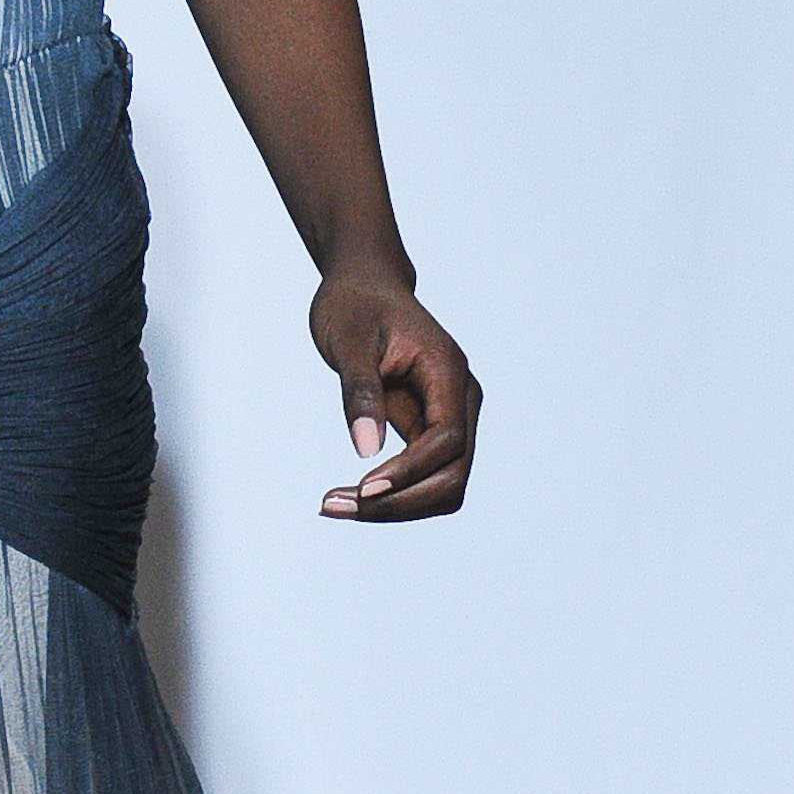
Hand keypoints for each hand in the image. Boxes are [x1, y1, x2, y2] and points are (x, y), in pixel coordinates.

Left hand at [309, 272, 479, 521]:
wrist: (364, 286)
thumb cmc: (354, 305)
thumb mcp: (348, 340)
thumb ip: (360, 392)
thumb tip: (366, 449)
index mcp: (448, 371)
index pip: (447, 439)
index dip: (410, 471)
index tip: (363, 489)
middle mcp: (460, 399)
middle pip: (453, 474)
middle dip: (400, 501)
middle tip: (333, 505)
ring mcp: (451, 417)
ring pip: (444, 485)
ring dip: (397, 507)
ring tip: (333, 505)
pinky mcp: (431, 431)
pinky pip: (424, 478)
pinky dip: (393, 496)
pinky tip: (348, 497)